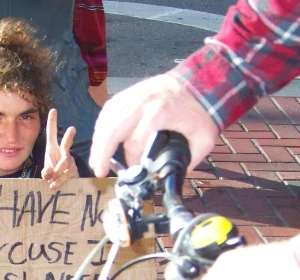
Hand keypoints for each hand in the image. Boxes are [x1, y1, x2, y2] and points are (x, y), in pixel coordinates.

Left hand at [42, 108, 77, 188]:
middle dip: (69, 136)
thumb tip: (49, 173)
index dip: (52, 122)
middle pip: (67, 143)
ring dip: (57, 172)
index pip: (52, 134)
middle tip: (72, 129)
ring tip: (51, 181)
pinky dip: (59, 180)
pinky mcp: (75, 171)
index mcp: (53, 149)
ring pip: (65, 163)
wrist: (63, 185)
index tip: (53, 110)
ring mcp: (70, 161)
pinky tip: (54, 185)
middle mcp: (63, 152)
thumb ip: (46, 172)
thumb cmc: (53, 174)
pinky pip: (67, 174)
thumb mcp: (46, 172)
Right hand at [89, 74, 219, 176]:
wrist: (202, 82)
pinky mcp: (130, 92)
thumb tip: (173, 178)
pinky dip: (101, 126)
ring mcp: (134, 95)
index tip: (135, 170)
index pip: (135, 143)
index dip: (132, 160)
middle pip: (113, 130)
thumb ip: (189, 161)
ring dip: (98, 141)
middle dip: (102, 153)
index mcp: (160, 114)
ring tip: (96, 159)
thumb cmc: (202, 110)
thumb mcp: (203, 140)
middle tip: (99, 171)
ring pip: (106, 119)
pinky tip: (100, 140)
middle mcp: (142, 102)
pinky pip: (108, 110)